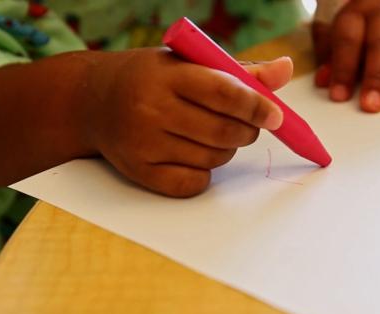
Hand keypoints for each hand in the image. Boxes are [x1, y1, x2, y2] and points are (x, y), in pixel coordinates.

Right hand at [82, 48, 292, 196]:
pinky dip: (204, 173)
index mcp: (167, 74)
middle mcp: (151, 108)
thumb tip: (286, 69)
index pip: (224, 93)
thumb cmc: (151, 78)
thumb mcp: (188, 63)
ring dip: (226, 150)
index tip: (275, 116)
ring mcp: (143, 143)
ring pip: (212, 158)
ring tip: (211, 134)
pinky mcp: (139, 171)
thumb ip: (238, 71)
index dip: (256, 107)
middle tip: (246, 125)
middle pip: (223, 131)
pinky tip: (194, 155)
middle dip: (247, 131)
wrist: (92, 100)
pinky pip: (193, 184)